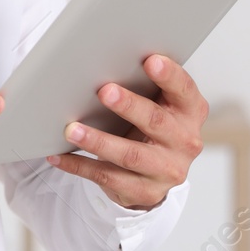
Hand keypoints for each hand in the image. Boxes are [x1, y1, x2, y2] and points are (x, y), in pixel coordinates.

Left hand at [46, 54, 206, 210]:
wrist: (157, 173)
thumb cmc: (153, 126)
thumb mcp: (159, 104)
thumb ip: (146, 85)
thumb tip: (105, 58)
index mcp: (190, 112)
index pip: (185, 90)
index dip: (169, 75)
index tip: (150, 60)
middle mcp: (185, 141)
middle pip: (156, 121)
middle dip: (129, 105)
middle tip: (104, 91)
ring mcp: (166, 170)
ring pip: (129, 154)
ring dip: (98, 141)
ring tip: (72, 129)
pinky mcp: (145, 191)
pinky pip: (107, 177)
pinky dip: (79, 165)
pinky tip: (59, 156)